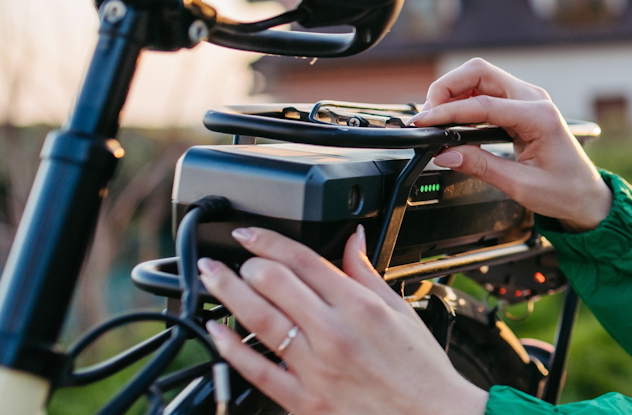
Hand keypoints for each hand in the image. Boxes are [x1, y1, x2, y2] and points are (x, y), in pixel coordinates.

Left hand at [199, 226, 486, 414]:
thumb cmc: (419, 370)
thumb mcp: (401, 311)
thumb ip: (367, 274)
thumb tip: (353, 239)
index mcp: (360, 306)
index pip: (303, 259)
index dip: (268, 241)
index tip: (249, 234)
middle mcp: (335, 332)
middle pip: (275, 283)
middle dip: (245, 264)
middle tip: (232, 257)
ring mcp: (316, 367)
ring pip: (260, 319)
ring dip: (229, 293)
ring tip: (212, 277)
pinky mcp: (304, 400)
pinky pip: (257, 371)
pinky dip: (232, 348)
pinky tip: (217, 331)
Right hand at [408, 58, 611, 231]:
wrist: (586, 195)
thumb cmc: (564, 191)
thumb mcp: (520, 185)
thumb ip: (481, 166)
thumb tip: (445, 154)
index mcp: (539, 117)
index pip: (483, 104)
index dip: (448, 111)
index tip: (425, 122)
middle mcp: (534, 100)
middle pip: (480, 73)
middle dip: (447, 88)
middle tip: (427, 115)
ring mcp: (528, 100)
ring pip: (481, 78)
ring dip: (453, 92)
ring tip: (436, 119)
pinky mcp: (521, 107)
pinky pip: (487, 92)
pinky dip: (464, 101)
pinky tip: (452, 120)